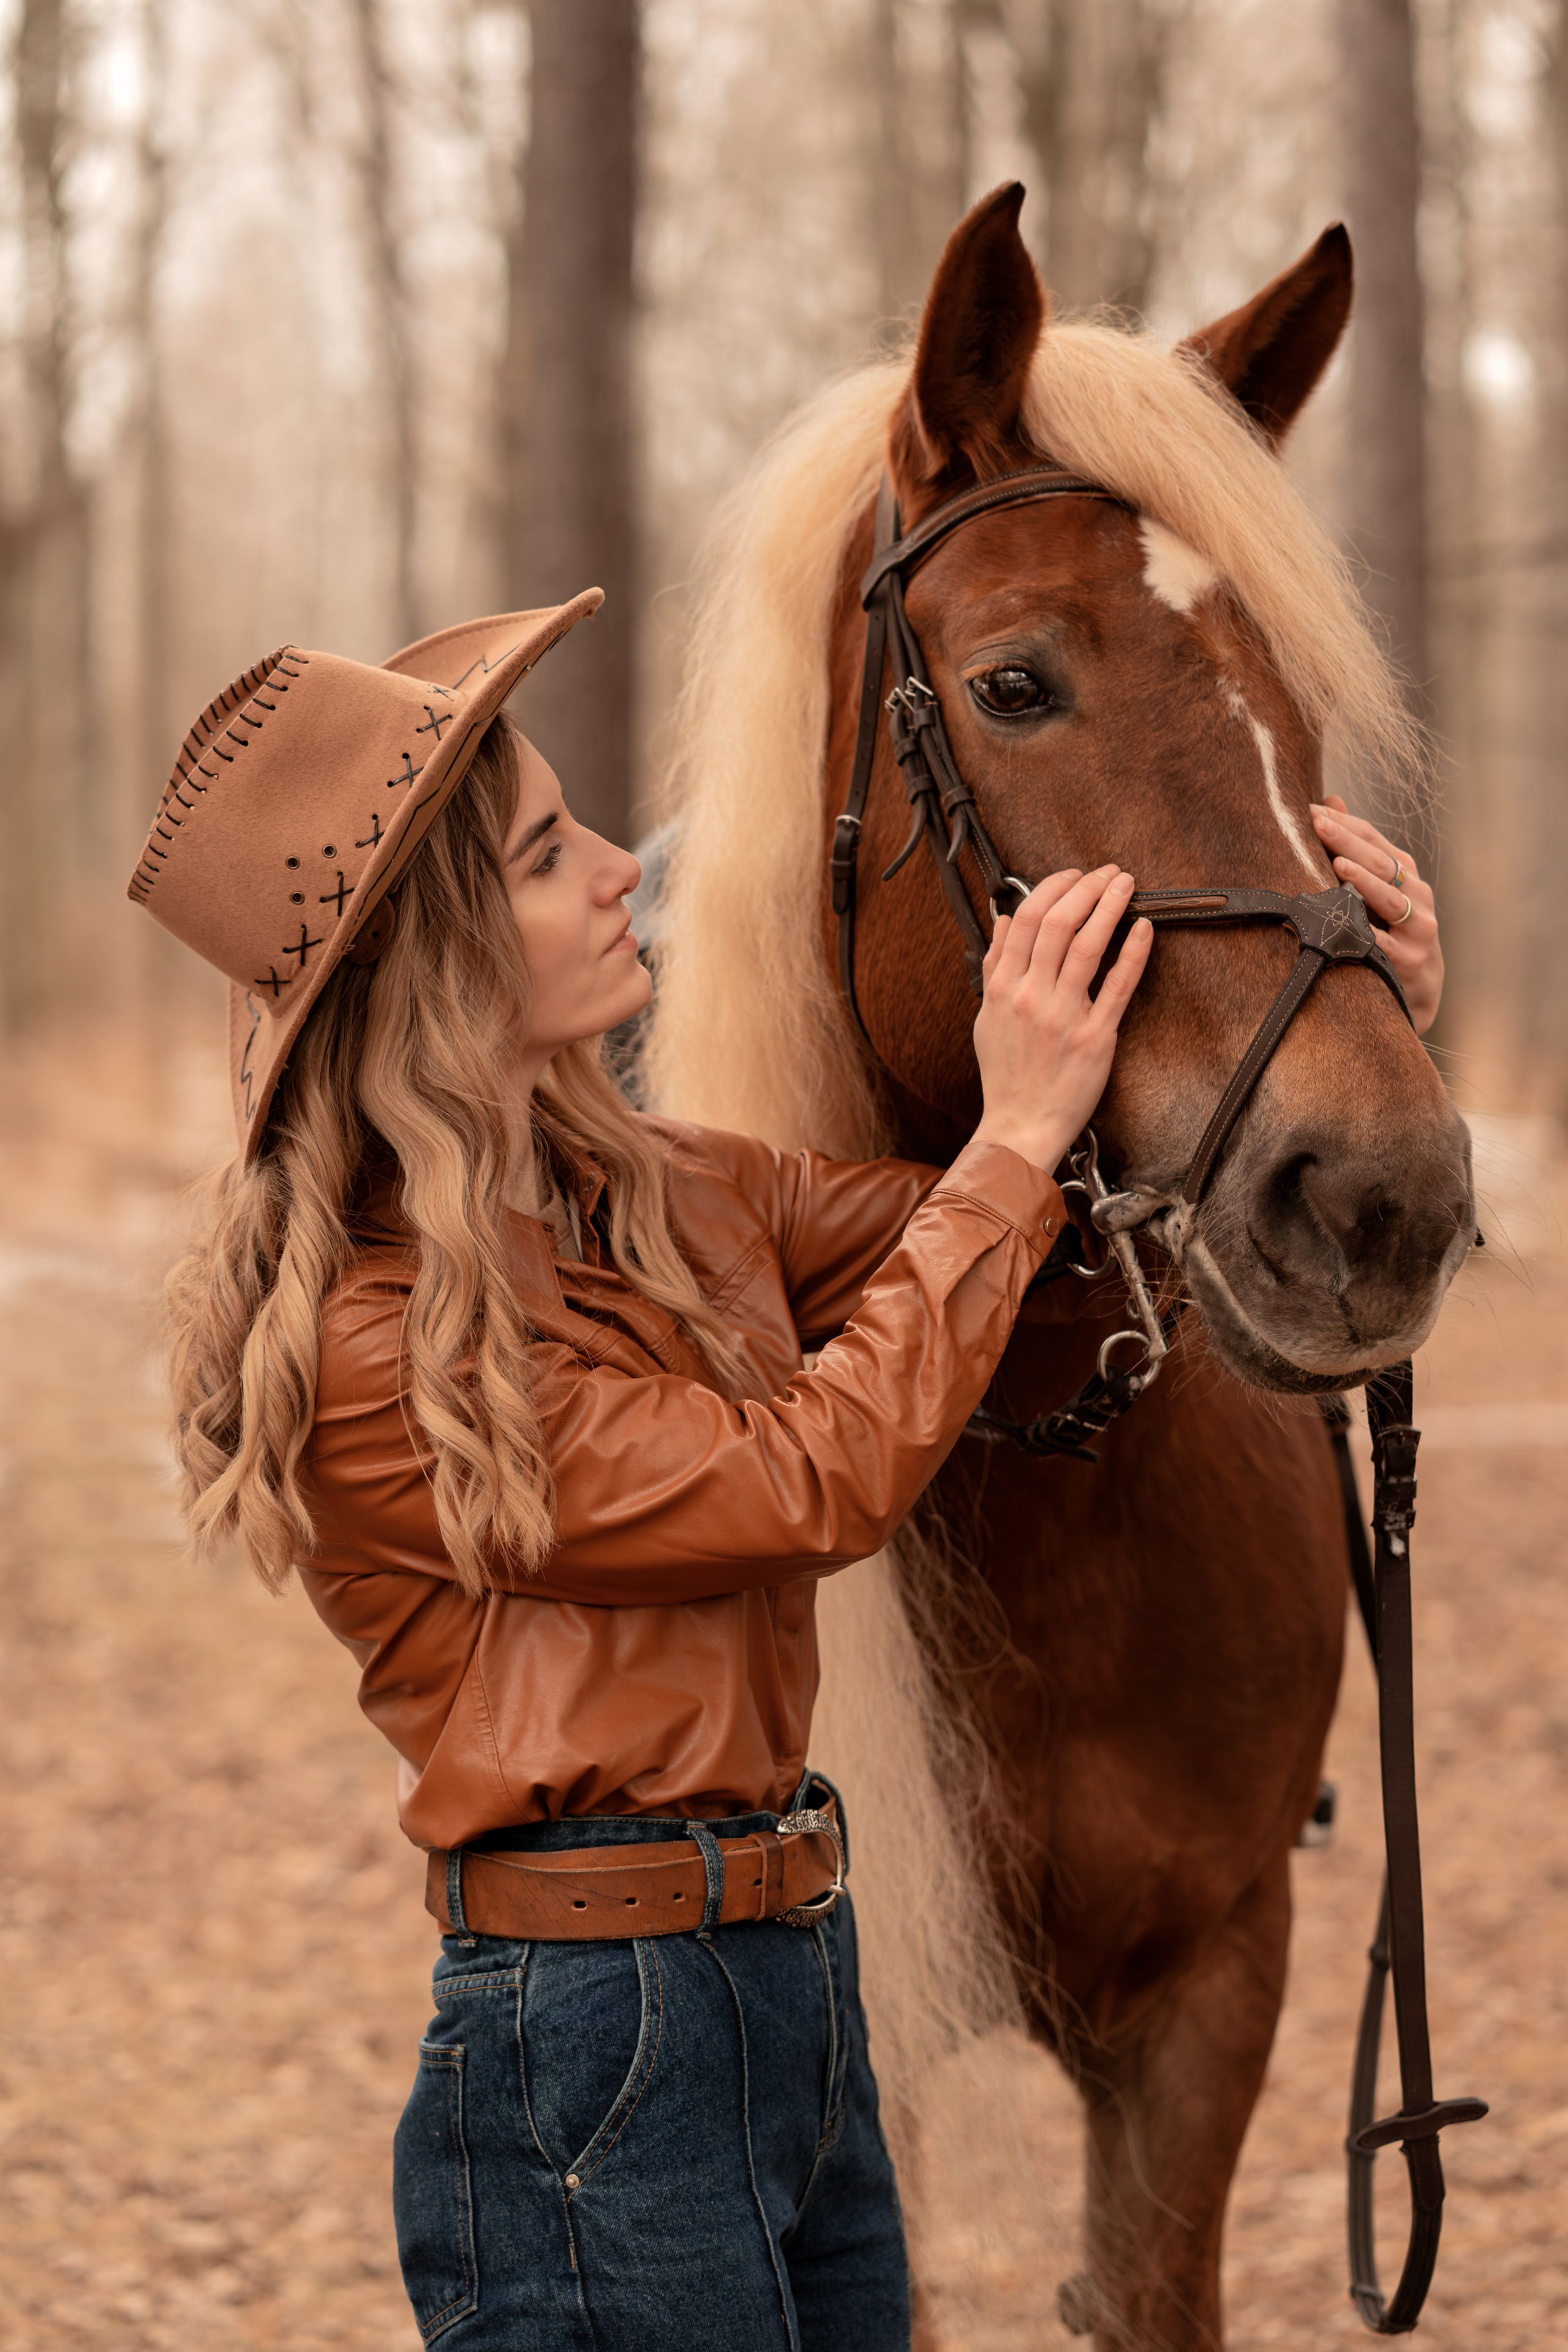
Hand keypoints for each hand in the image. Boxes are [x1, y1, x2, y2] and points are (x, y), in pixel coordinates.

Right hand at [971, 866, 1151, 1173]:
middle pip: (1058, 923)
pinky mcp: (1096, 1037)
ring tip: (1126, 885)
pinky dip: (1132, 953)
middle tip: (1107, 872)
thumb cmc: (1006, 1074)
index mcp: (1004, 988)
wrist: (1021, 1125)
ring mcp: (1065, 1016)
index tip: (1073, 876)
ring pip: (1088, 946)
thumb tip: (1005, 920)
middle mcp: (1032, 997)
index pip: (1028, 919)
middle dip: (1086, 887)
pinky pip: (1118, 987)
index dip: (1054, 887)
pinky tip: (1143, 928)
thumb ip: (996, 965)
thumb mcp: (987, 1016)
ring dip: (1110, 907)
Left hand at [1310, 797, 1441, 1033]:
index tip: (1312, 810)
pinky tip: (1347, 924)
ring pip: (1390, 900)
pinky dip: (1368, 935)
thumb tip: (1330, 801)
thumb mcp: (1378, 891)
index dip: (1345, 824)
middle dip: (1348, 842)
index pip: (1374, 840)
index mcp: (1405, 875)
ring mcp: (1418, 929)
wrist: (1418, 992)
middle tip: (1318, 824)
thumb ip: (1356, 849)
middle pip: (1381, 863)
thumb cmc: (1390, 933)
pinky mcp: (1411, 962)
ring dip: (1364, 882)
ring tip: (1339, 866)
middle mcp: (1417, 897)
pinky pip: (1386, 946)